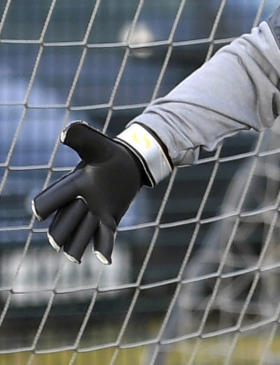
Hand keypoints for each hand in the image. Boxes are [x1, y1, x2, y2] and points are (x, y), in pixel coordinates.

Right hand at [32, 122, 151, 263]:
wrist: (129, 164)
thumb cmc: (110, 154)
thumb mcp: (98, 145)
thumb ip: (82, 137)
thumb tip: (66, 131)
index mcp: (73, 185)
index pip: (53, 198)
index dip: (46, 204)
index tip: (39, 211)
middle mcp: (79, 203)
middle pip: (63, 223)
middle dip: (61, 231)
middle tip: (60, 241)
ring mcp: (93, 214)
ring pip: (80, 235)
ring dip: (77, 244)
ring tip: (75, 258)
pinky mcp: (109, 221)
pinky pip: (104, 238)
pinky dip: (103, 249)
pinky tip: (105, 261)